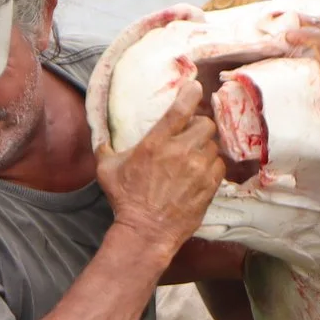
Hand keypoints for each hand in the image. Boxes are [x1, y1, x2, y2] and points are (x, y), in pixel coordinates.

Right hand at [100, 78, 223, 257]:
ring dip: (206, 147)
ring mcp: (197, 170)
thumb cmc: (125, 199)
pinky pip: (219, 166)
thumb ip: (106, 147)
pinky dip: (212, 166)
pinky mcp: (209, 186)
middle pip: (206, 124)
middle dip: (200, 125)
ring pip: (214, 146)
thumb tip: (100, 136)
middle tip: (192, 133)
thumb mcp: (107, 169)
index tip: (194, 89)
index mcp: (155, 143)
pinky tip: (201, 171)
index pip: (180, 108)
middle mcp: (180, 153)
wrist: (146, 231)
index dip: (191, 94)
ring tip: (195, 156)